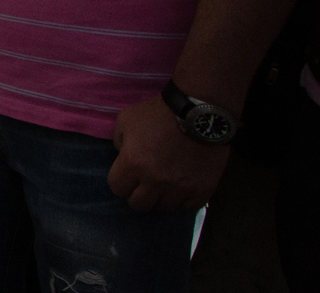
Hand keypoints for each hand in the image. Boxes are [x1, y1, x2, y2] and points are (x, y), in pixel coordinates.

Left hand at [107, 95, 228, 210]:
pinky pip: (188, 207)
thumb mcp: (126, 119)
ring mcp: (179, 188)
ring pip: (164, 208)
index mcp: (133, 164)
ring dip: (162, 196)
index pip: (117, 188)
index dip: (121, 181)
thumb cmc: (159, 113)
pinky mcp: (202, 190)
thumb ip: (118, 141)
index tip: (129, 173)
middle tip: (146, 181)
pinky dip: (185, 198)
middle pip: (139, 204)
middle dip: (139, 193)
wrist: (198, 111)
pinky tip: (184, 185)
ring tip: (166, 182)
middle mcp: (154, 181)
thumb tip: (122, 156)